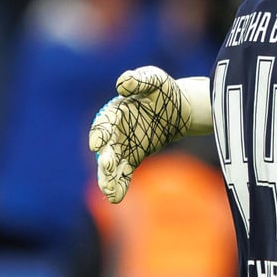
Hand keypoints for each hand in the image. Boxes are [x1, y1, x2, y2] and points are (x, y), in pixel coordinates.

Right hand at [88, 66, 191, 202]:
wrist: (178, 108)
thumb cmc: (163, 90)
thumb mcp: (153, 78)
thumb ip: (138, 79)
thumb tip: (123, 83)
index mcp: (114, 112)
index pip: (103, 125)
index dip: (99, 134)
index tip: (98, 143)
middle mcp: (114, 131)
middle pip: (105, 148)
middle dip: (104, 158)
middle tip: (107, 165)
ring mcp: (122, 146)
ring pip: (111, 164)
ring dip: (108, 177)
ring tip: (109, 191)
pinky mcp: (133, 157)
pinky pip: (123, 172)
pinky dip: (120, 184)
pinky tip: (116, 197)